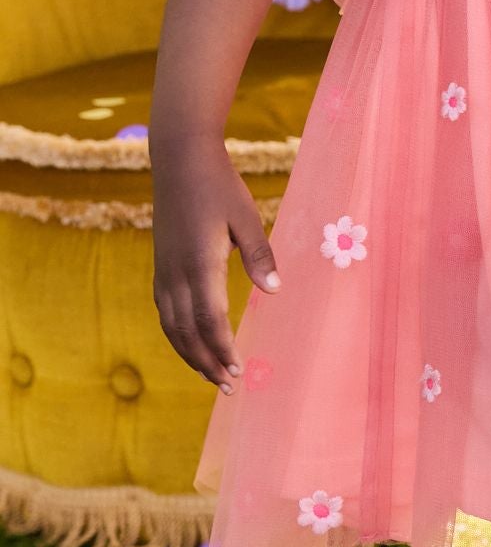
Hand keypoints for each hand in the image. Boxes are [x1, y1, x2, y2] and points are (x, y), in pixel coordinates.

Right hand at [151, 140, 280, 388]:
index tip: (238, 371)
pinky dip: (177, 335)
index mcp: (200, 264)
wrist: (180, 160)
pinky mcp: (160, 266)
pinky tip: (191, 343)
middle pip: (187, 332)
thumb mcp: (247, 217)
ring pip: (171, 326)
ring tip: (210, 374)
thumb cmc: (220, 186)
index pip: (210, 320)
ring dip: (190, 353)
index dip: (222, 349)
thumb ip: (260, 255)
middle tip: (227, 386)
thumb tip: (274, 291)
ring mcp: (164, 270)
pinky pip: (164, 311)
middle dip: (206, 362)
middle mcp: (176, 273)